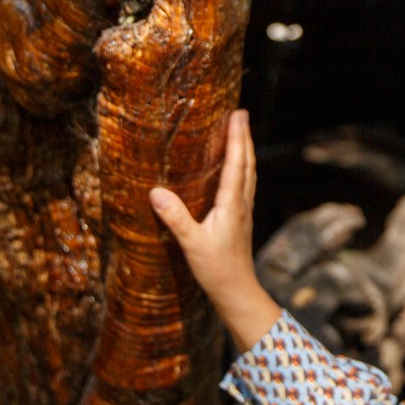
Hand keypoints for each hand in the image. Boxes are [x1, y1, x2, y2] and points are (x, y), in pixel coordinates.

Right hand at [151, 109, 280, 351]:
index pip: (236, 163)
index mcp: (232, 204)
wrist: (237, 291)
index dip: (237, 137)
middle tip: (240, 113)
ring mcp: (244, 210)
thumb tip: (155, 192)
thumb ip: (175, 218)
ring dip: (246, 150)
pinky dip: (243, 167)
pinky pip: (245, 184)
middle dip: (244, 137)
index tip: (237, 114)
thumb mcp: (192, 244)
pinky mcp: (242, 218)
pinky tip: (237, 169)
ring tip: (241, 132)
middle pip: (247, 162)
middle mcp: (242, 203)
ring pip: (249, 173)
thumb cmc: (216, 269)